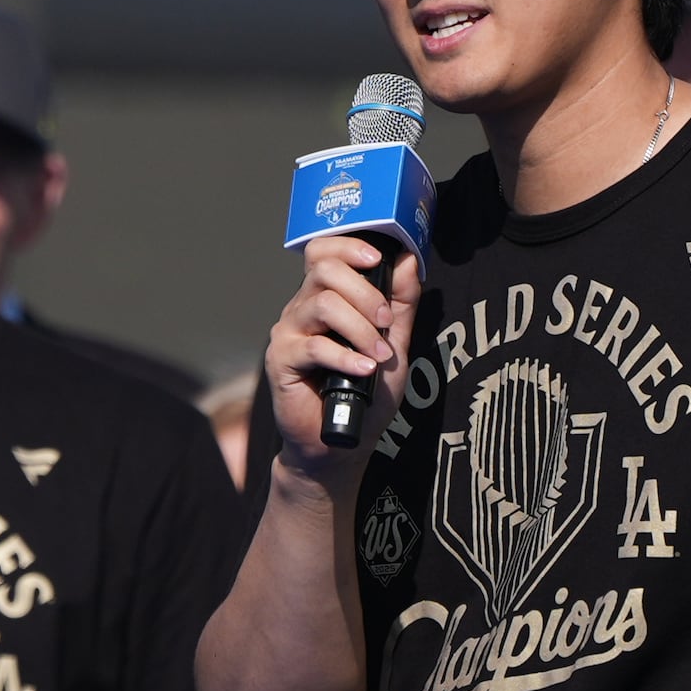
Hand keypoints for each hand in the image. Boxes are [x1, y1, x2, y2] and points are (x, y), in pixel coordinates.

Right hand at [266, 232, 420, 490]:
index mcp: (324, 298)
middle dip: (365, 292)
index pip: (324, 251)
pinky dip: (346, 358)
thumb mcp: (394, 345)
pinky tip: (363, 371)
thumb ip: (400, 304)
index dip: (349, 246)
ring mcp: (289, 334)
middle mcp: (302, 309)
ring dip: (360, 329)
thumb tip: (409, 258)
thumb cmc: (364, 394)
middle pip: (325, 270)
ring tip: (379, 356)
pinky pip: (314, 347)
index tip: (378, 260)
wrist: (340, 444)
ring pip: (323, 304)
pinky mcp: (281, 361)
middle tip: (386, 323)